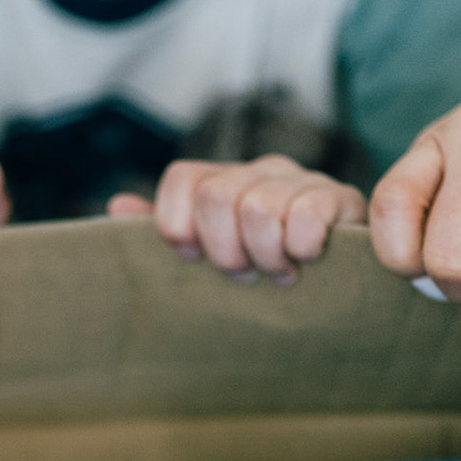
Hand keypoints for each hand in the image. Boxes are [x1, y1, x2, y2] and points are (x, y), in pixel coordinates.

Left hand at [109, 156, 365, 284]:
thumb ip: (168, 232)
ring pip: (259, 209)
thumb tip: (117, 207)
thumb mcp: (210, 258)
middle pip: (217, 196)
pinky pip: (307, 216)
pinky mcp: (343, 199)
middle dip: (225, 251)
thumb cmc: (264, 274)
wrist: (340, 290)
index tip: (194, 259)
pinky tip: (308, 261)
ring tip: (279, 274)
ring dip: (265, 255)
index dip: (179, 226)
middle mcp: (261, 171)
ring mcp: (303, 181)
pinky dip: (301, 248)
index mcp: (224, 180)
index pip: (183, 178)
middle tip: (244, 275)